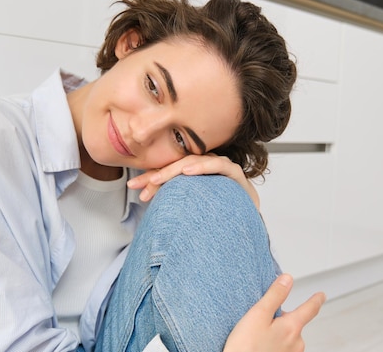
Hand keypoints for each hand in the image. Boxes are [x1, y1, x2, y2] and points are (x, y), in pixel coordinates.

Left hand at [127, 154, 259, 208]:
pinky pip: (218, 165)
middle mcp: (205, 168)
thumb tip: (144, 208)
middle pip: (178, 166)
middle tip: (142, 184)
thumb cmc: (220, 215)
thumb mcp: (191, 213)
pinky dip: (202, 166)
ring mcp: (220, 168)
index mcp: (193, 175)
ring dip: (175, 169)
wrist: (249, 220)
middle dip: (158, 175)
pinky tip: (188, 170)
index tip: (134, 187)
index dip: (150, 178)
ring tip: (160, 177)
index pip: (169, 172)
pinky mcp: (235, 172)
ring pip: (194, 162)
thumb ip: (172, 207)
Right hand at [223, 274, 325, 351]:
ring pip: (288, 336)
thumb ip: (275, 295)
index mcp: (292, 327)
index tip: (321, 295)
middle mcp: (297, 343)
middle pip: (294, 323)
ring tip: (258, 336)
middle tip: (262, 320)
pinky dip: (275, 343)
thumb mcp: (258, 314)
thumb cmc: (246, 346)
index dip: (315, 300)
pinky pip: (283, 347)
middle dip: (282, 318)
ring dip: (278, 332)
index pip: (310, 309)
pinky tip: (260, 345)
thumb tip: (287, 279)